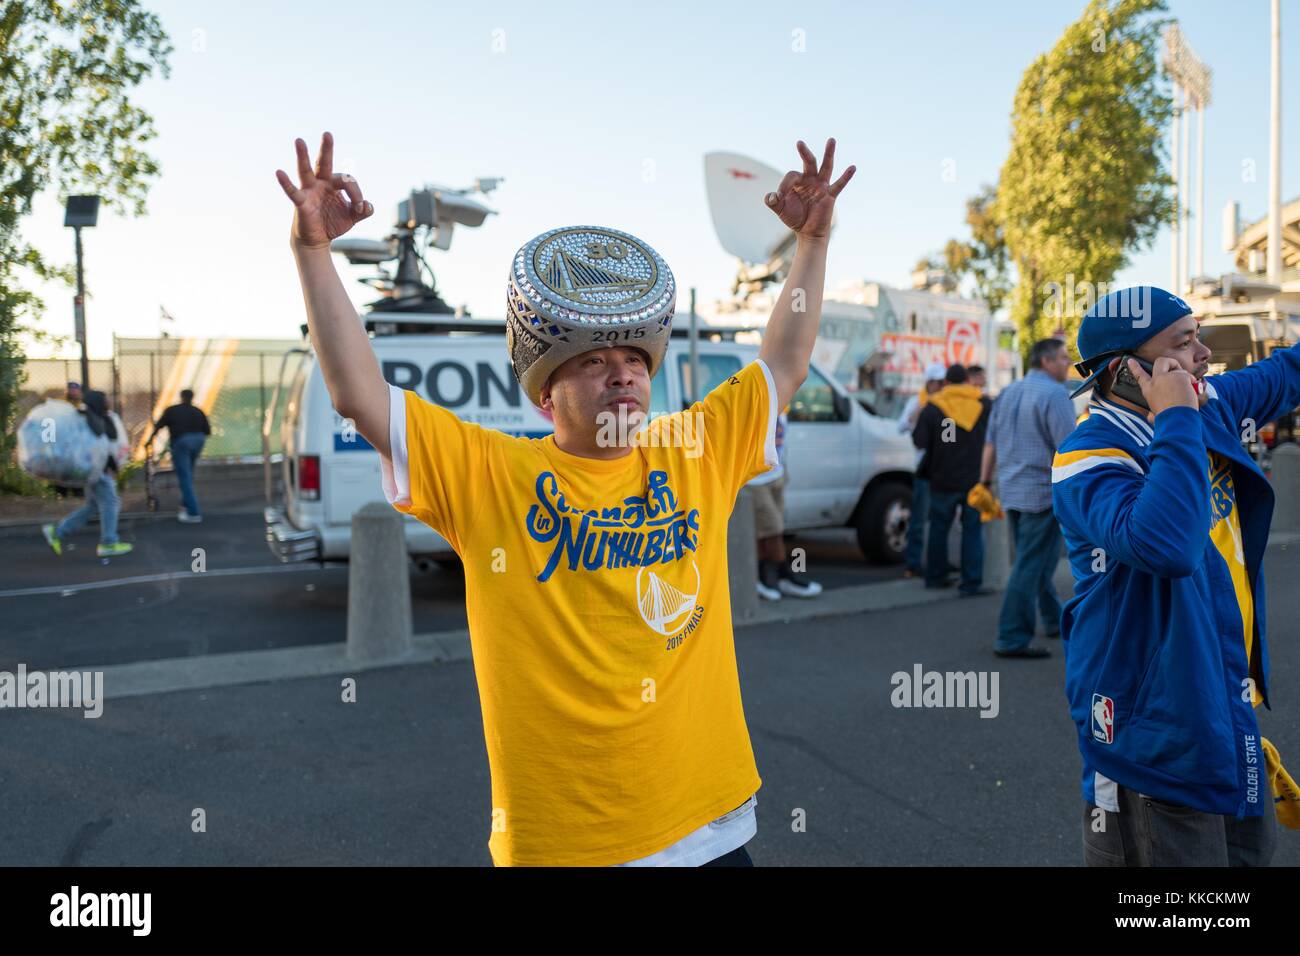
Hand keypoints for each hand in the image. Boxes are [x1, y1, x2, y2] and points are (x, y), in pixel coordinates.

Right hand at [276, 131, 373, 249]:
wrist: (317, 240)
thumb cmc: (333, 223)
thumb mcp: (352, 217)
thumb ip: (363, 210)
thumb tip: (367, 205)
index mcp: (334, 184)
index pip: (347, 181)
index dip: (356, 194)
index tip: (359, 208)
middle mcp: (320, 183)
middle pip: (324, 163)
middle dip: (326, 149)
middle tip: (327, 134)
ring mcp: (309, 191)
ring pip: (306, 170)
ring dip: (303, 156)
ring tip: (299, 141)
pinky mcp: (301, 202)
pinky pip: (292, 191)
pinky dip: (286, 183)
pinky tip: (279, 172)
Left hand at [765, 137, 855, 240]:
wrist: (807, 232)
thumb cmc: (794, 218)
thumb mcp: (780, 209)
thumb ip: (772, 202)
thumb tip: (772, 196)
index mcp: (798, 181)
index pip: (791, 175)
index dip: (784, 185)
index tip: (779, 197)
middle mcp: (810, 180)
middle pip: (809, 162)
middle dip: (804, 153)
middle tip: (799, 143)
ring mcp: (821, 186)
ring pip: (826, 167)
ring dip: (828, 154)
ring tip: (831, 140)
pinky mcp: (830, 195)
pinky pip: (839, 185)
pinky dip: (846, 176)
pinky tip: (853, 167)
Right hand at [1114, 356, 1198, 421]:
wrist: (1177, 419)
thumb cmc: (1167, 419)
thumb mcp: (1154, 414)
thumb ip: (1152, 412)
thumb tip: (1150, 416)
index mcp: (1148, 390)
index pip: (1139, 375)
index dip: (1134, 367)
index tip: (1131, 360)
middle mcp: (1156, 381)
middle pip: (1161, 361)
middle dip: (1170, 362)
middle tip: (1177, 371)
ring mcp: (1168, 377)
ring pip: (1180, 370)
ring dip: (1186, 378)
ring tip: (1187, 390)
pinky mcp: (1180, 376)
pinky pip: (1189, 376)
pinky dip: (1193, 383)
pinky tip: (1192, 391)